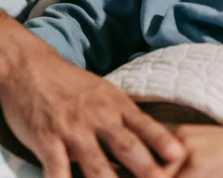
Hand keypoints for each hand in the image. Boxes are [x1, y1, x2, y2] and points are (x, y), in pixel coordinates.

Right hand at [0, 13, 185, 177]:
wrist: (31, 67)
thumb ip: (123, 114)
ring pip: (95, 164)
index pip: (143, 125)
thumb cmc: (70, 83)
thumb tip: (151, 136)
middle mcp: (97, 117)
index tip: (178, 154)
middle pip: (125, 146)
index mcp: (114, 104)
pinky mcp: (46, 139)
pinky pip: (57, 169)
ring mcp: (72, 129)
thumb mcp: (103, 92)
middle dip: (144, 167)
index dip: (161, 141)